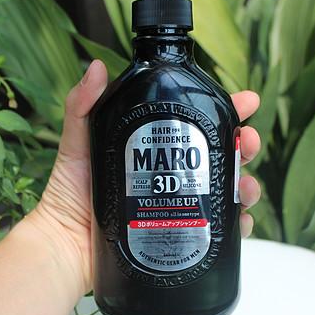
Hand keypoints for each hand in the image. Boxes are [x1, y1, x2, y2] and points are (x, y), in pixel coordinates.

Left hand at [28, 60, 261, 293]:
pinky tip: (242, 221)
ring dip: (245, 185)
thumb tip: (96, 66)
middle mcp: (172, 175)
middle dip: (243, 146)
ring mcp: (180, 205)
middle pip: (219, 154)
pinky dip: (237, 224)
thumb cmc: (68, 194)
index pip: (195, 122)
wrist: (65, 247)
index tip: (248, 102)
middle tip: (249, 144)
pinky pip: (218, 228)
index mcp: (155, 149)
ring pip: (225, 190)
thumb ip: (81, 106)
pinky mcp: (182, 234)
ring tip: (246, 187)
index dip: (225, 109)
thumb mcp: (78, 142)